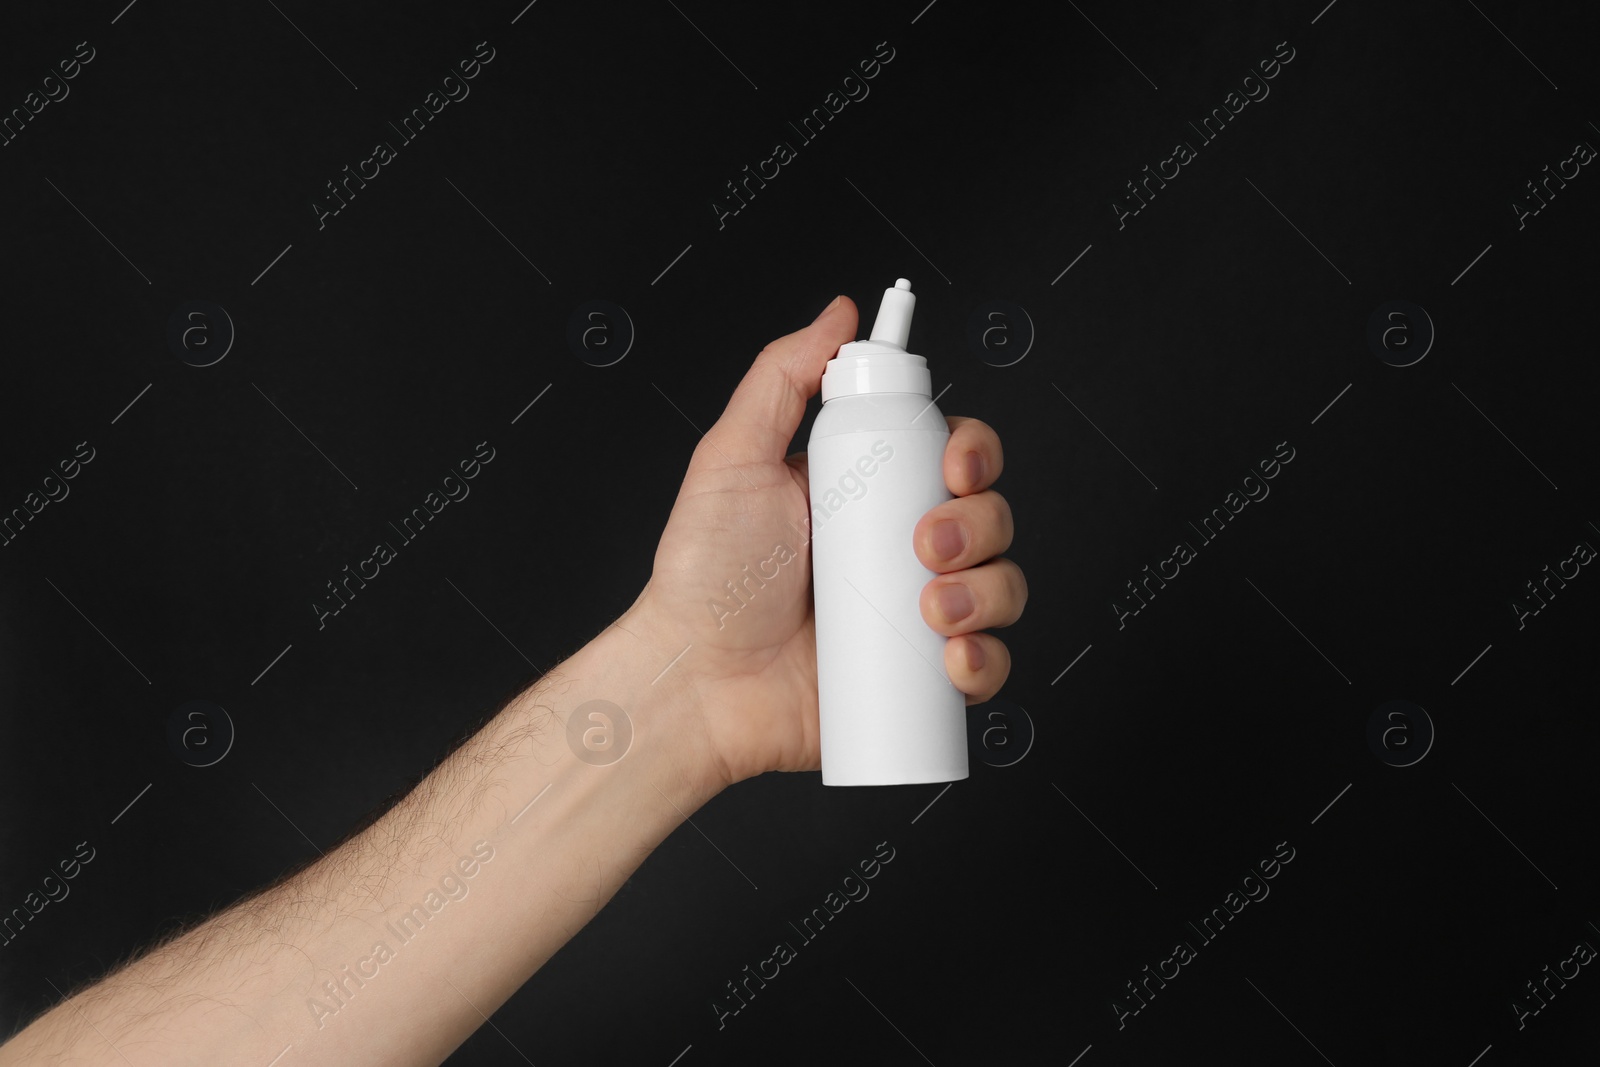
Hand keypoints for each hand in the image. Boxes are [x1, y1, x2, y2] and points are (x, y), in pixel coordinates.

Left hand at [622, 294, 1026, 786]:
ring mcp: (913, 615)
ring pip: (1003, 587)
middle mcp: (898, 549)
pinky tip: (951, 658)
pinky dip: (986, 659)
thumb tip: (838, 313)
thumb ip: (783, 377)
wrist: (696, 682)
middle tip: (925, 544)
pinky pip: (987, 664)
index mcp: (867, 492)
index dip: (973, 451)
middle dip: (980, 524)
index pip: (952, 453)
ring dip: (988, 592)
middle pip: (990, 515)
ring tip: (928, 609)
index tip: (957, 461)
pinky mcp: (918, 678)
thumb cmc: (703, 576)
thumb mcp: (733, 458)